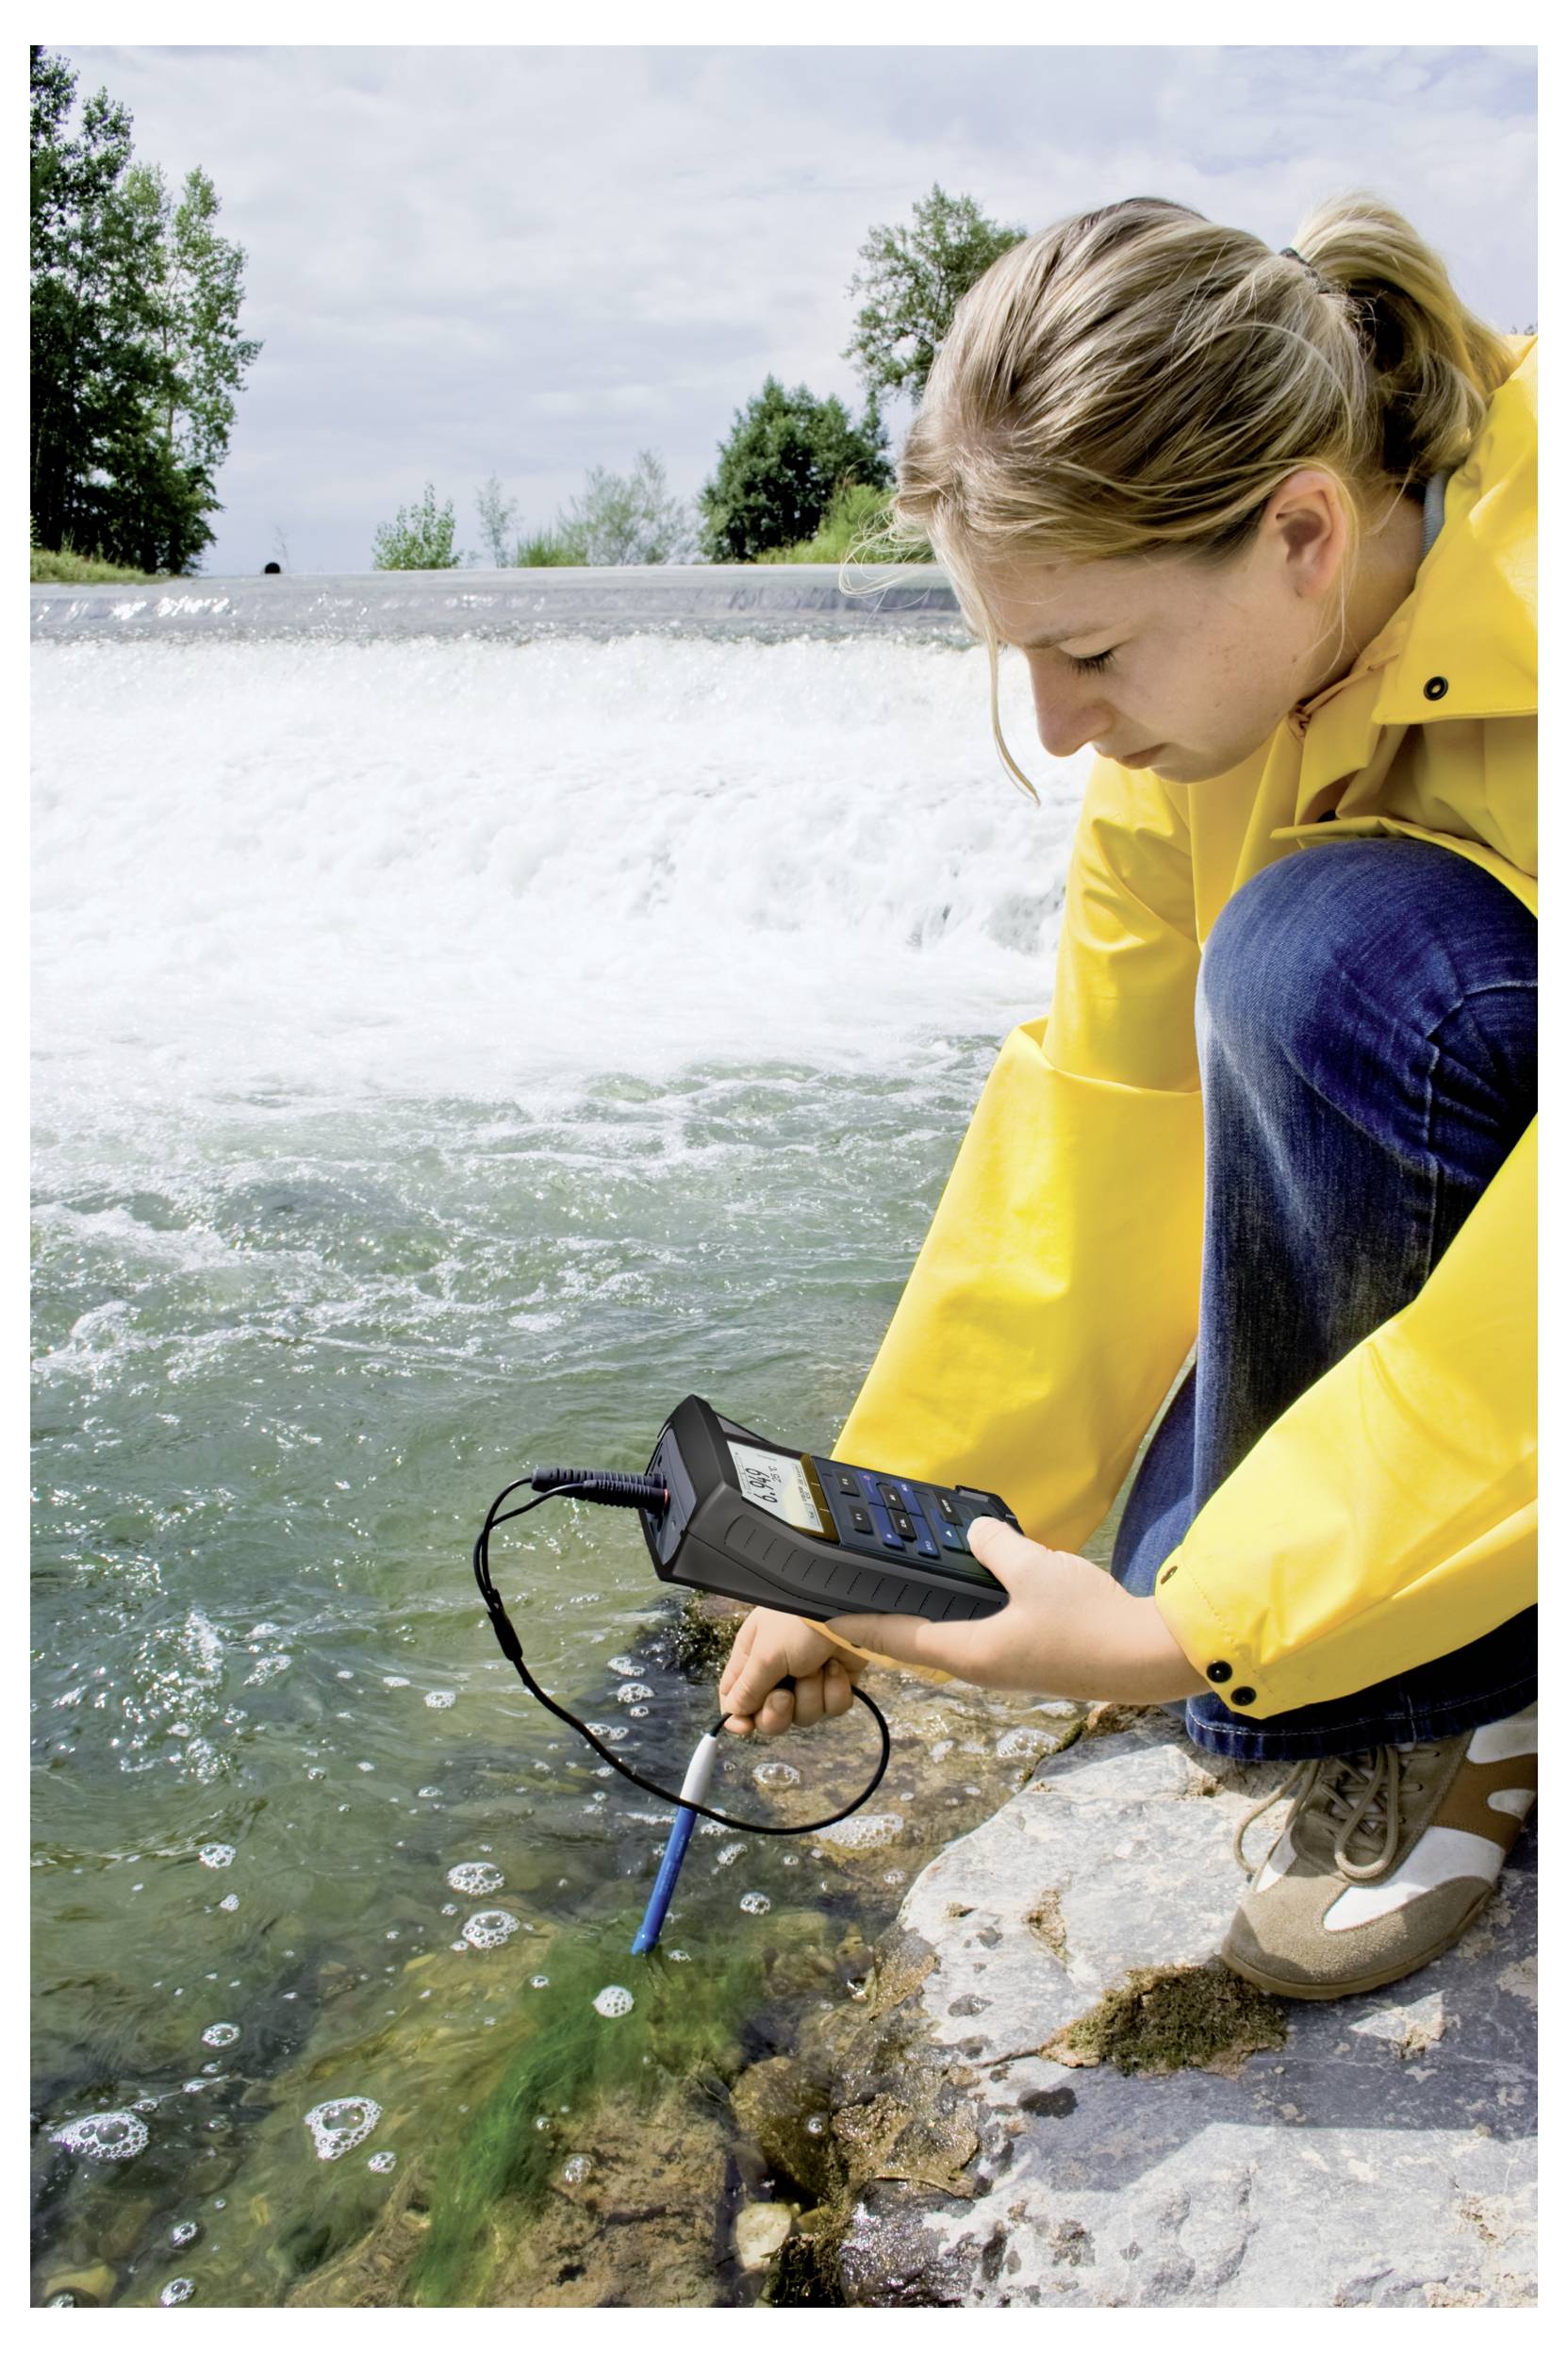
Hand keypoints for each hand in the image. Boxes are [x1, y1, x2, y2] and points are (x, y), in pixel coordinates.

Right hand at [718, 1608, 866, 1736]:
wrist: (849, 1609)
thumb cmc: (798, 1622)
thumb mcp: (766, 1653)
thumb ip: (748, 1687)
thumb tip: (733, 1713)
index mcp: (753, 1659)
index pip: (735, 1697)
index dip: (738, 1716)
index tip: (745, 1728)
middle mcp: (778, 1672)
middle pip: (769, 1716)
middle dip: (777, 1713)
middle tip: (785, 1696)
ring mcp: (808, 1680)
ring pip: (803, 1715)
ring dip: (811, 1694)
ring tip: (817, 1667)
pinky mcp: (836, 1684)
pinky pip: (831, 1707)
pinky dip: (835, 1691)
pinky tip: (836, 1668)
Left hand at [820, 1519, 1206, 1703]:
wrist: (1148, 1660)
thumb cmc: (1089, 1622)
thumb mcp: (1034, 1569)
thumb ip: (995, 1546)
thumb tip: (974, 1530)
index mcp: (969, 1652)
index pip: (895, 1637)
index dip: (855, 1623)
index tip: (821, 1615)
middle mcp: (979, 1666)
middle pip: (918, 1639)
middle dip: (888, 1614)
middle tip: (861, 1587)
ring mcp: (1005, 1667)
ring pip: (950, 1637)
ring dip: (928, 1613)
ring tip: (907, 1582)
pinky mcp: (1029, 1660)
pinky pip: (981, 1633)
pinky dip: (964, 1612)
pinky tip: (972, 1588)